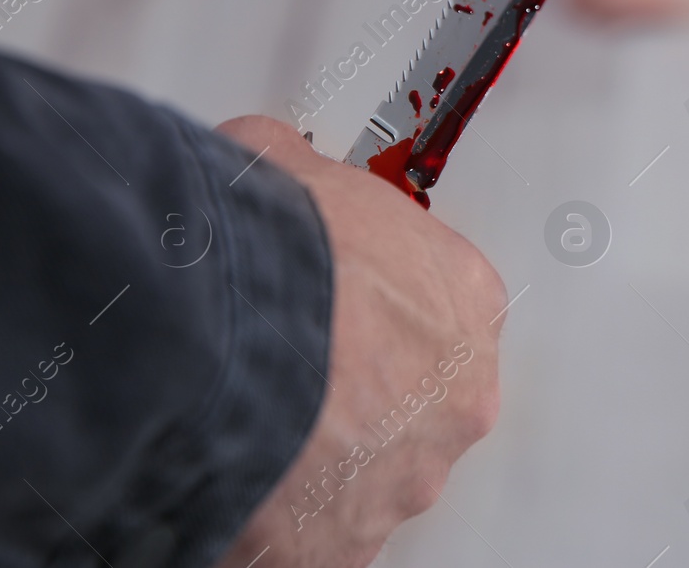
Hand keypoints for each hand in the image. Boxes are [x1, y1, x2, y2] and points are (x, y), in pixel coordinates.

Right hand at [213, 116, 506, 567]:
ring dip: (314, 463)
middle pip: (412, 407)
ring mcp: (409, 474)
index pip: (437, 318)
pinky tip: (234, 489)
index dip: (375, 320)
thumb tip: (272, 160)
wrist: (221, 323)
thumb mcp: (289, 167)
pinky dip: (274, 527)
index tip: (334, 322)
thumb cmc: (274, 245)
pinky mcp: (346, 544)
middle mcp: (459, 397)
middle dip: (353, 400)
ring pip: (367, 477)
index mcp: (466, 301)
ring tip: (248, 435)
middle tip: (285, 385)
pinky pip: (315, 542)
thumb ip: (300, 174)